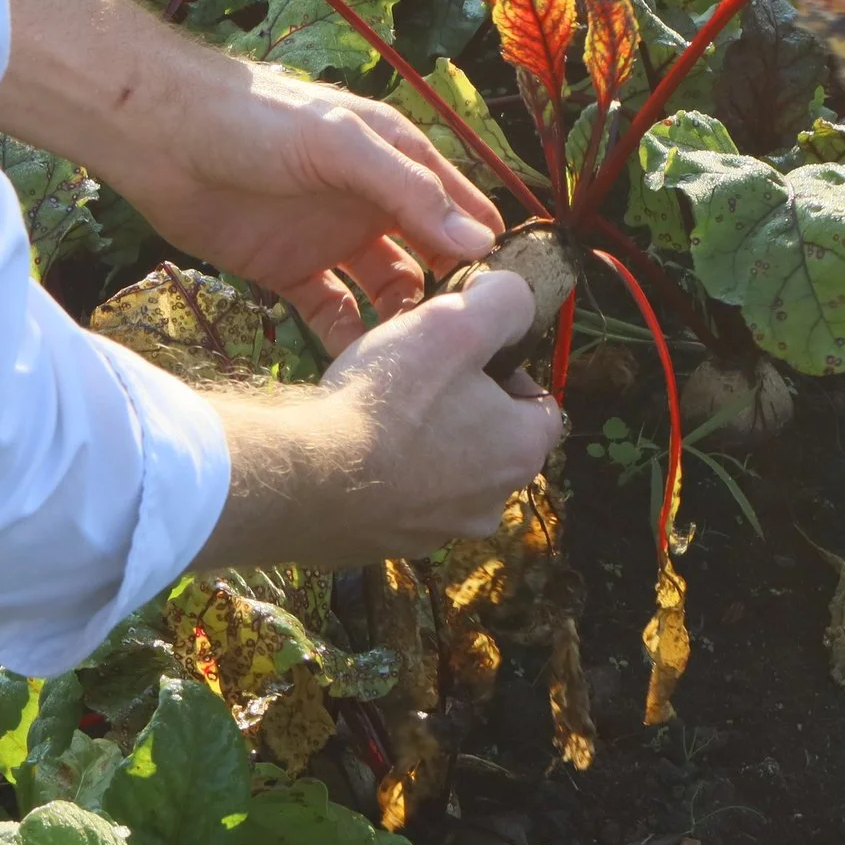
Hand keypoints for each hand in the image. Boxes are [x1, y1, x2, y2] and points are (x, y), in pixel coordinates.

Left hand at [112, 64, 503, 347]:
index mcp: (397, 160)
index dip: (487, 252)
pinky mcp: (290, 271)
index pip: (462, 210)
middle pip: (431, 259)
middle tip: (466, 351)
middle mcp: (372, 202)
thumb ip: (407, 189)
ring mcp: (332, 238)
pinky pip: (333, 313)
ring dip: (402, 325)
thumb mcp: (341, 144)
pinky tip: (359, 365)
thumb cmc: (255, 120)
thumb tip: (478, 240)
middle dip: (450, 298)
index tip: (513, 305)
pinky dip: (348, 338)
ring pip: (386, 291)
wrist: (161, 137)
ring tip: (412, 363)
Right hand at [196, 272, 561, 570]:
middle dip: (461, 407)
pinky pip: (398, 501)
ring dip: (422, 444)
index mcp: (520, 455)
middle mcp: (489, 505)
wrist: (302, 479)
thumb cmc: (386, 401)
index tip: (462, 355)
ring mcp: (437, 533)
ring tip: (378, 412)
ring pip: (444, 473)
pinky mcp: (387, 545)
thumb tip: (513, 299)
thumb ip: (503, 302)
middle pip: (490, 441)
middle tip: (416, 377)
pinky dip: (384, 476)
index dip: (506, 369)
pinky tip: (351, 449)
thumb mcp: (455, 324)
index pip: (541, 406)